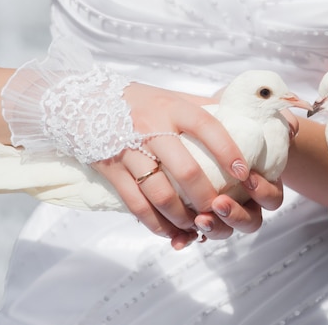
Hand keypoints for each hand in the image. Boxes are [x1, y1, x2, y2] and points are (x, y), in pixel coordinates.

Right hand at [93, 83, 249, 248]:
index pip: (207, 126)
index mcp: (172, 107)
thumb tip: (242, 118)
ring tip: (197, 225)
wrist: (84, 101)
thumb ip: (204, 107)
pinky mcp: (111, 170)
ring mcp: (128, 150)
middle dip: (207, 196)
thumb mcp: (172, 97)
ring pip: (161, 194)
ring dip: (183, 216)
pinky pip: (136, 205)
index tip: (243, 173)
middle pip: (186, 170)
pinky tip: (171, 231)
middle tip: (220, 209)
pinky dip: (157, 224)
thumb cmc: (139, 101)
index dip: (227, 150)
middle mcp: (151, 127)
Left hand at [193, 110, 294, 238]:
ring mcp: (222, 213)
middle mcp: (245, 204)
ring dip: (214, 228)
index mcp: (264, 187)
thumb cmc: (239, 128)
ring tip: (199, 219)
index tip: (248, 178)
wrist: (203, 133)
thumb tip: (291, 129)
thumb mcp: (258, 122)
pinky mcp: (197, 216)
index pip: (272, 199)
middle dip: (236, 216)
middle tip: (219, 203)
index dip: (263, 192)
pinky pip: (194, 235)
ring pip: (224, 230)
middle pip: (249, 222)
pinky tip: (177, 240)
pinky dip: (186, 239)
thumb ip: (280, 122)